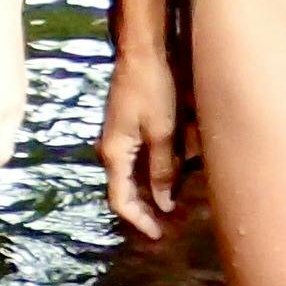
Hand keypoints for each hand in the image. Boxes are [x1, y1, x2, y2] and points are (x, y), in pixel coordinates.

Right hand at [99, 36, 185, 239]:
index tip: (157, 234)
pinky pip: (137, 158)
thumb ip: (162, 169)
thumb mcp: (162, 132)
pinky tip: (172, 173)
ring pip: (132, 174)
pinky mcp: (127, 126)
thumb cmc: (152, 88)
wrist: (142, 51)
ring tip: (174, 202)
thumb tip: (164, 201)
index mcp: (115, 153)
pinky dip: (153, 170)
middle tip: (169, 223)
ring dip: (151, 190)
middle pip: (125, 189)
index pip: (120, 199)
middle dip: (146, 208)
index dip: (139, 220)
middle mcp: (111, 149)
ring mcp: (117, 137)